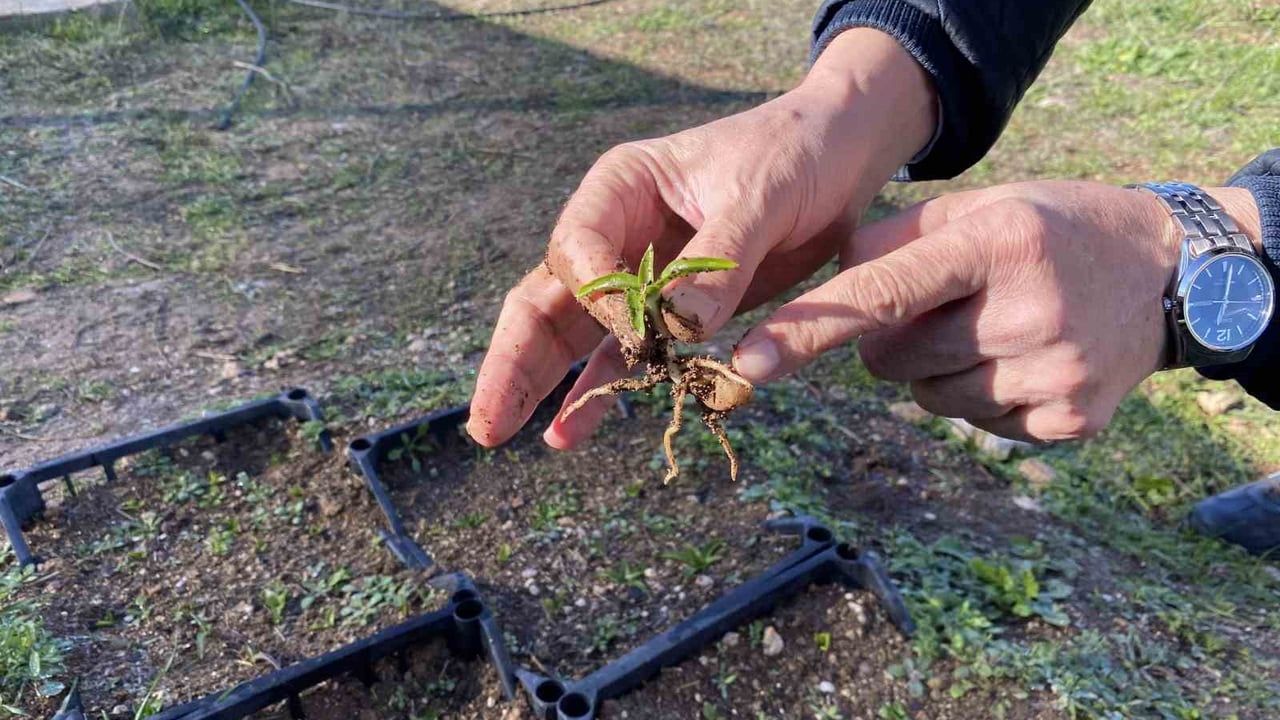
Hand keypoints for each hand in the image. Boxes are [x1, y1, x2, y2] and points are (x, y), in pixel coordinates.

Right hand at [467, 29, 936, 448]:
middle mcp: (615, 231)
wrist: (839, 155)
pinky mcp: (669, 308)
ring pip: (572, 334)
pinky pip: (623, 354)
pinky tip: (568, 432)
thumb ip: (718, 261)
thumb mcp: (759, 197)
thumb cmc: (793, 153)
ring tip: (500, 434)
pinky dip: (598, 391)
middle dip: (515, 360)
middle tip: (486, 423)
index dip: (596, 301)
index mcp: (622, 187)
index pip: (578, 251)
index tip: (642, 338)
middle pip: (547, 298)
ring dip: (542, 384)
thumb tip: (678, 332)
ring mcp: (637, 273)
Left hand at [732, 181, 1262, 441]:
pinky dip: (982, 396)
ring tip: (993, 328)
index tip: (748, 362)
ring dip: (937, 369)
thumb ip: (898, 240)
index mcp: (997, 242)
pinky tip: (1023, 359)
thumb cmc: (1051, 230)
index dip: (809, 328)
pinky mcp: (1070, 420)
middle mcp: (1028, 311)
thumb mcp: (982, 204)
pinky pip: (977, 425)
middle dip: (893, 337)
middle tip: (944, 304)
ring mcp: (1055, 374)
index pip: (881, 291)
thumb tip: (825, 290)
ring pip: (928, 397)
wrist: (1171, 275)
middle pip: (891, 357)